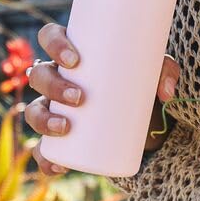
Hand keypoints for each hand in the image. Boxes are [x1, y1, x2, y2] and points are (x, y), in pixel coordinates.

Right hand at [21, 20, 179, 174]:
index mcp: (72, 53)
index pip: (50, 36)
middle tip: (79, 97)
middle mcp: (57, 78)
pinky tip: (57, 163)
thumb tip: (165, 92)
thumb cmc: (139, 81)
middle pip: (38, 75)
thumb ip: (166, 71)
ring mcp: (54, 107)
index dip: (54, 44)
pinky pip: (43, 149)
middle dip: (53, 86)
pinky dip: (46, 158)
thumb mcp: (155, 70)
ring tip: (65, 127)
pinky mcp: (61, 137)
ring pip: (33, 110)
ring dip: (43, 119)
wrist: (142, 118)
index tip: (74, 59)